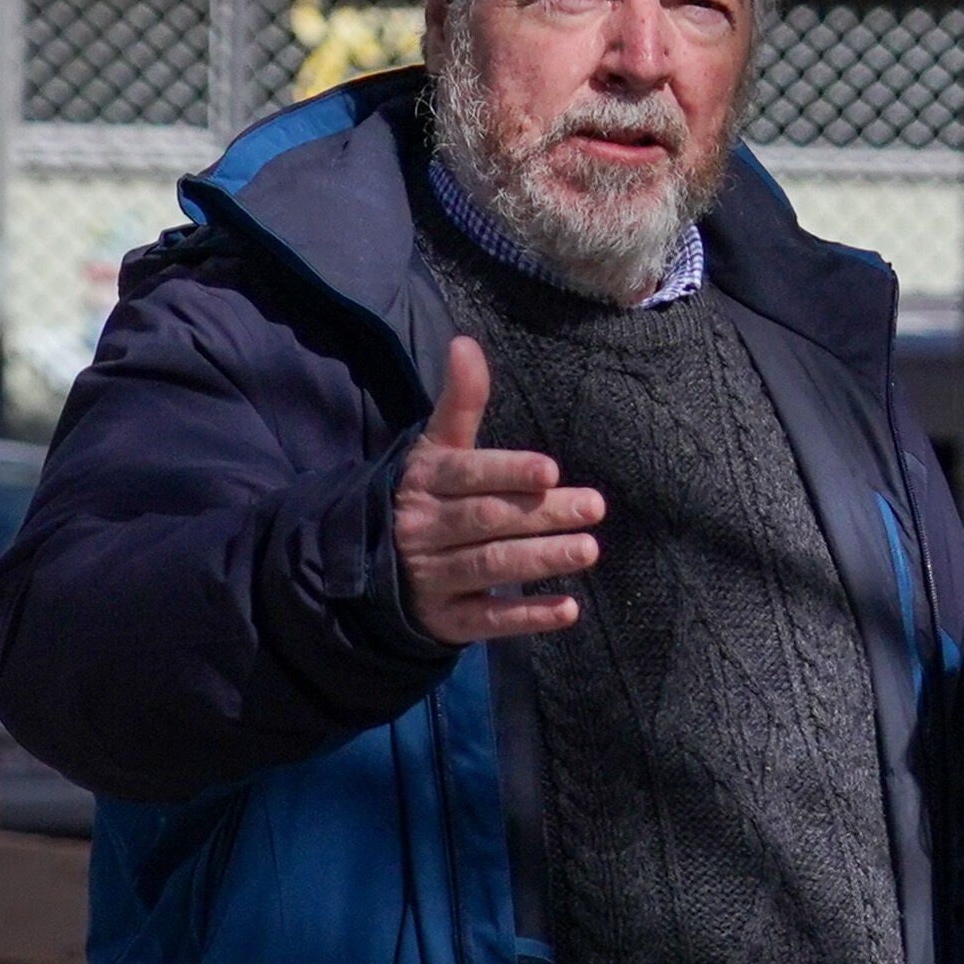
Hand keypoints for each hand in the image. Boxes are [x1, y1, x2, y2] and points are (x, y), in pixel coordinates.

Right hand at [392, 335, 600, 646]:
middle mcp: (425, 529)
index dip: (508, 472)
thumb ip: (459, 403)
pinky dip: (525, 617)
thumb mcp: (436, 449)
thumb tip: (466, 343)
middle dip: (542, 514)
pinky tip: (567, 610)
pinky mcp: (446, 620)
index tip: (551, 470)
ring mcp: (433, 578)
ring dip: (541, 560)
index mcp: (425, 482)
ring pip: (490, 567)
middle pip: (488, 521)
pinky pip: (487, 620)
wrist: (369, 566)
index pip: (468, 475)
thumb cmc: (425, 496)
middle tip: (594, 507)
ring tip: (588, 550)